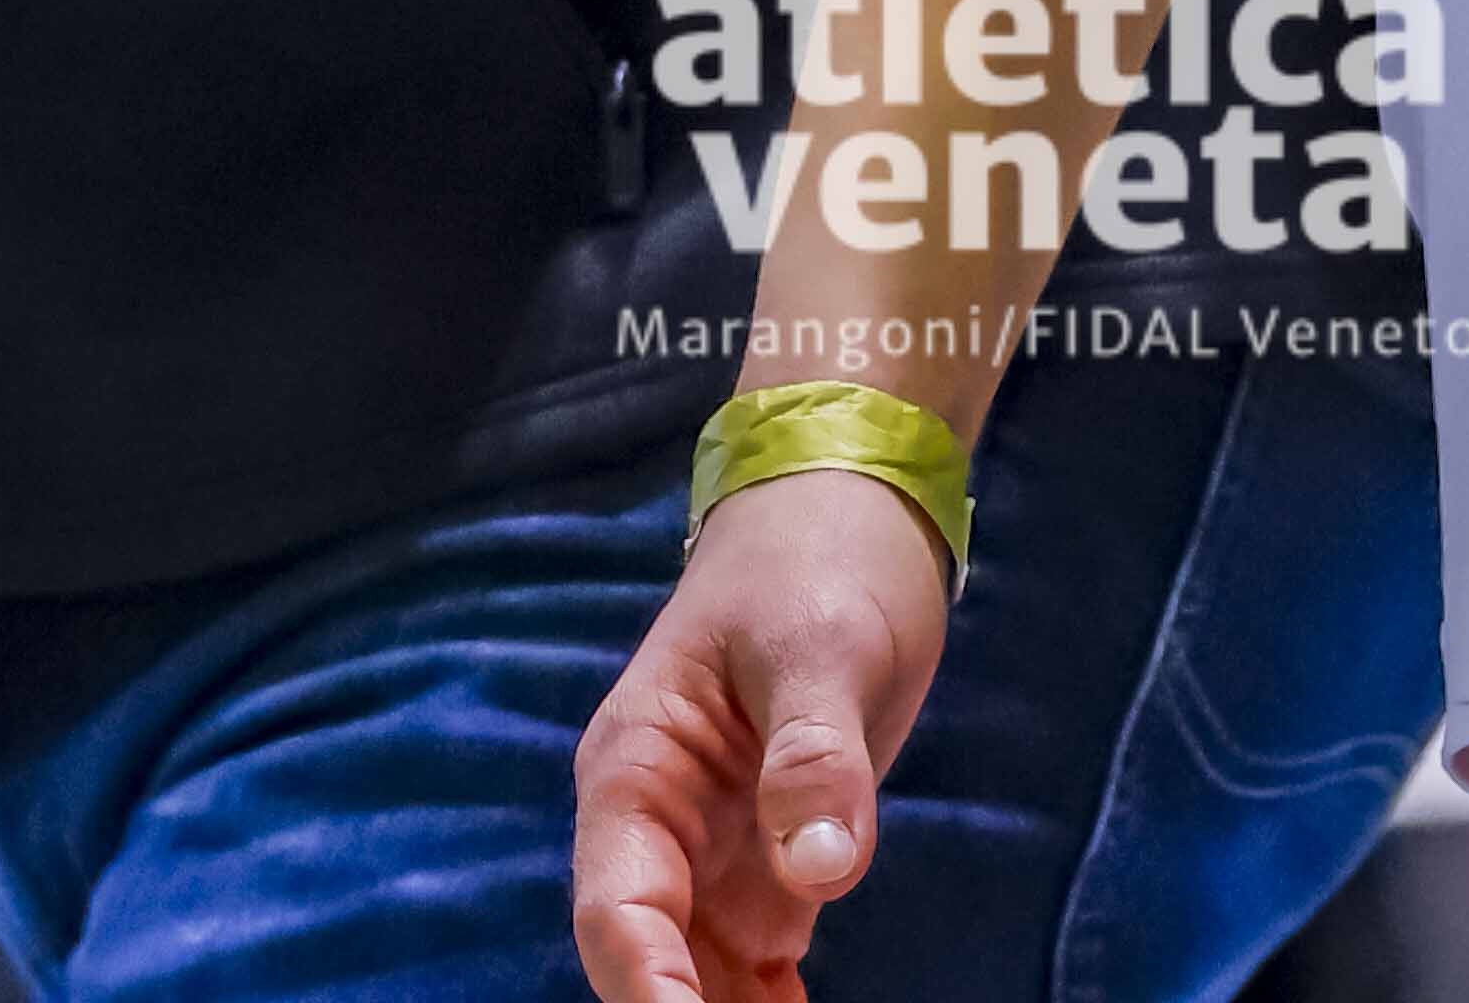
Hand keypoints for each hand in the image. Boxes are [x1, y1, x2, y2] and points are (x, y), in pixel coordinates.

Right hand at [571, 465, 956, 1002]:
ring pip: (701, 980)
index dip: (648, 992)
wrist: (849, 513)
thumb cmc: (814, 558)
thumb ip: (813, 754)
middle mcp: (658, 828)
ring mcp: (712, 855)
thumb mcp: (820, 643)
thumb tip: (821, 872)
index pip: (619, 909)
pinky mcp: (770, 867)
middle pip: (650, 962)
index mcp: (636, 768)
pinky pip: (755, 969)